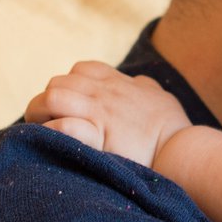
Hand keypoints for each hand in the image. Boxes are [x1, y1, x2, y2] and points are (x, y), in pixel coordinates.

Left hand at [24, 61, 191, 167]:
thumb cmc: (173, 128)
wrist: (183, 151)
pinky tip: (47, 143)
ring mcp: (100, 113)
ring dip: (38, 115)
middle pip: (57, 82)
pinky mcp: (98, 137)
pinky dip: (49, 132)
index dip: (69, 86)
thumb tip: (140, 84)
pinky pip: (62, 126)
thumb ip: (144, 87)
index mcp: (117, 83)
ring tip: (39, 132)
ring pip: (51, 97)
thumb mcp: (160, 97)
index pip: (80, 70)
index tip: (68, 107)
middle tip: (45, 123)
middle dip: (45, 102)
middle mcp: (104, 93)